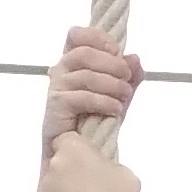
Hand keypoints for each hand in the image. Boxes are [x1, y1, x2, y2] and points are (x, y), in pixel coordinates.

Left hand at [37, 129, 138, 191]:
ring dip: (71, 188)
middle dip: (77, 168)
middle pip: (64, 159)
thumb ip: (114, 164)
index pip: (71, 137)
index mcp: (73, 148)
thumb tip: (107, 169)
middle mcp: (55, 164)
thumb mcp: (128, 175)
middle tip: (97, 184)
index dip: (83, 148)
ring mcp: (46, 187)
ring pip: (59, 181)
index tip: (96, 160)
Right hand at [40, 28, 141, 150]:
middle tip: (128, 78)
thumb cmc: (94, 122)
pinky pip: (81, 97)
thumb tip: (135, 59)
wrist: (76, 155)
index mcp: (73, 62)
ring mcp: (56, 89)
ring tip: (125, 96)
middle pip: (84, 53)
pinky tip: (116, 110)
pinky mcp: (56, 107)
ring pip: (85, 75)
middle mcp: (61, 71)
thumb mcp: (117, 96)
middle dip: (111, 64)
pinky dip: (103, 102)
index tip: (116, 50)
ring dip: (111, 85)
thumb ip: (128, 78)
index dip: (97, 37)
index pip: (76, 36)